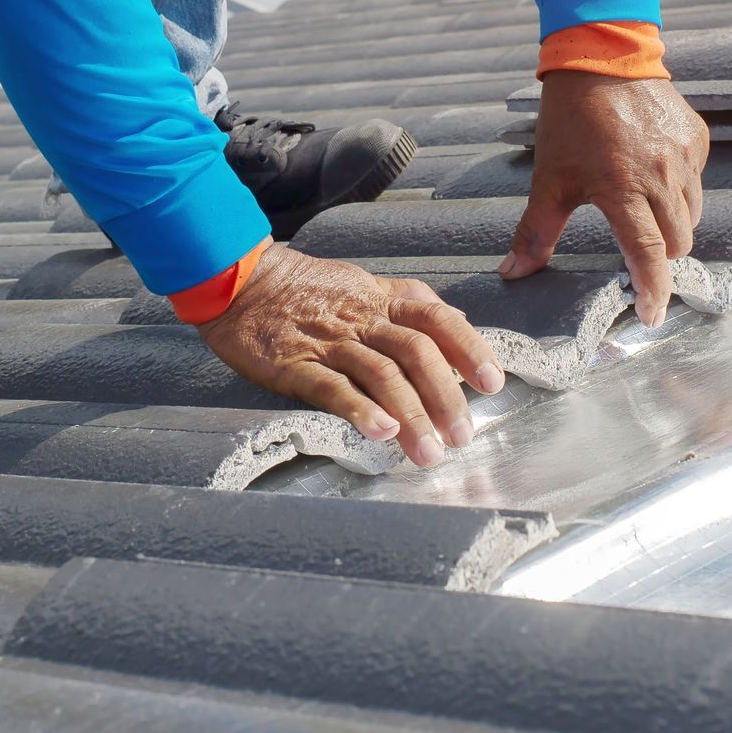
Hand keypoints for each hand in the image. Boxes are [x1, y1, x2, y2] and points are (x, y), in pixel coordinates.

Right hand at [196, 245, 505, 467]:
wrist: (240, 280)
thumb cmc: (304, 288)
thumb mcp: (363, 283)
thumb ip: (408, 302)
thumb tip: (456, 319)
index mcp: (381, 300)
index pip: (437, 319)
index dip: (469, 348)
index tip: (491, 382)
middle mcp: (362, 319)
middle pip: (416, 353)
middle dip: (445, 397)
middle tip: (461, 437)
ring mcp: (329, 342)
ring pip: (381, 374)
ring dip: (411, 415)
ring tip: (428, 452)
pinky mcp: (295, 364)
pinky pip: (332, 387)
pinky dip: (360, 410)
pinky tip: (380, 432)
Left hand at [500, 72, 709, 326]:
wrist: (601, 57)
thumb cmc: (570, 122)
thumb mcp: (549, 179)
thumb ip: (535, 231)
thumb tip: (512, 274)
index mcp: (623, 188)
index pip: (649, 254)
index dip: (654, 290)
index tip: (652, 316)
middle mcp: (662, 175)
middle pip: (677, 241)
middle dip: (660, 258)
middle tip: (638, 257)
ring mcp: (684, 155)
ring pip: (692, 214)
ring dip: (671, 226)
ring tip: (642, 214)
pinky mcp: (697, 138)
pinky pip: (696, 181)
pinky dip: (679, 190)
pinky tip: (653, 176)